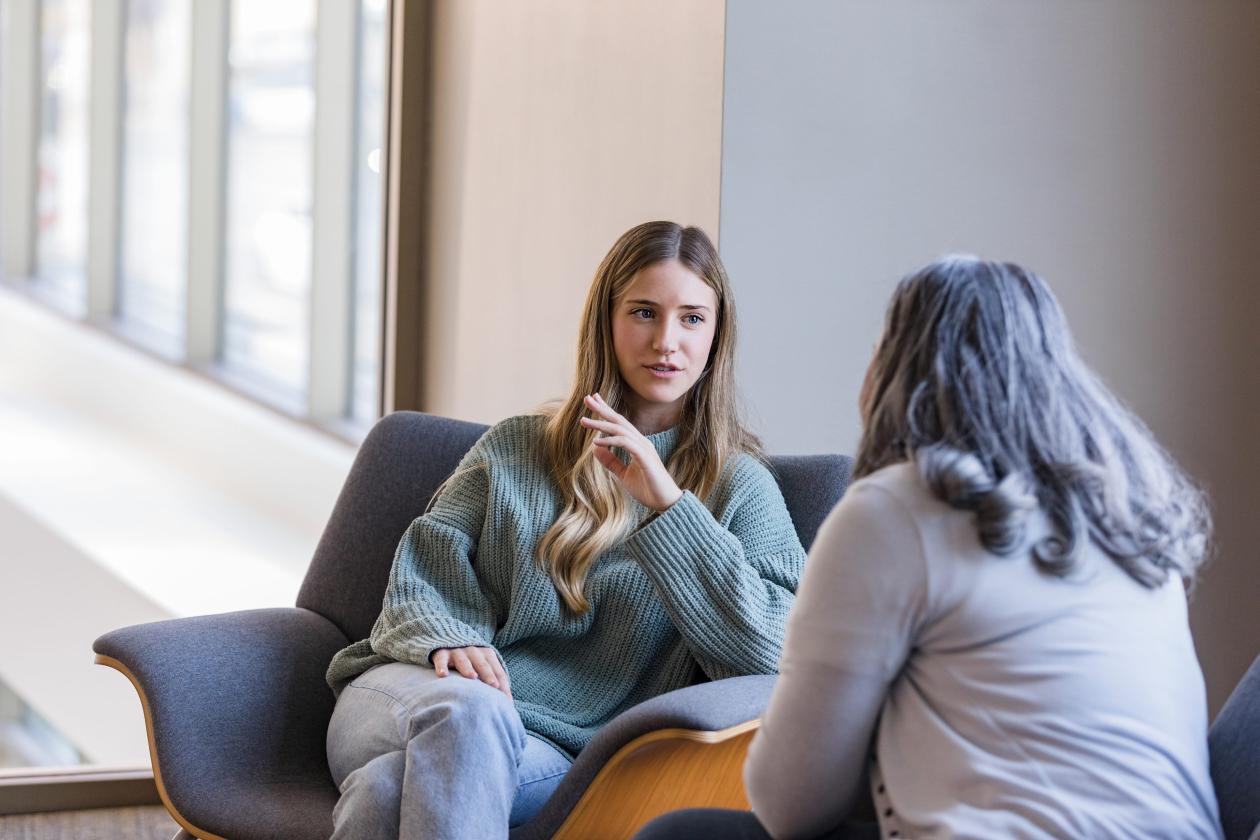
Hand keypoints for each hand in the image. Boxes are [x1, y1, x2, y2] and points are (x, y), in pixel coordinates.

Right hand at [431, 646, 511, 697]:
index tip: (505, 697)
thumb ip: (496, 681)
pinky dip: (442, 667)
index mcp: (487, 655)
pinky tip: (443, 675)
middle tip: (493, 685)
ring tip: (472, 677)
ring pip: (463, 660)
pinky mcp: (442, 654)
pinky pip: (441, 660)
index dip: (502, 683)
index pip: (497, 670)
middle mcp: (474, 651)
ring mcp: (457, 652)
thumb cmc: (472, 661)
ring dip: (468, 668)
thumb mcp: (485, 666)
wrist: (450, 641)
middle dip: (488, 674)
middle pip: (482, 664)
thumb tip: (508, 703)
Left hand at [580, 393, 683, 512]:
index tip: (593, 401)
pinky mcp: (645, 458)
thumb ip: (611, 461)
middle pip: (620, 420)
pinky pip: (626, 443)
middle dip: (603, 409)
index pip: (620, 424)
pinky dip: (610, 440)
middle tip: (587, 397)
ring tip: (584, 421)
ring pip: (620, 429)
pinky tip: (596, 441)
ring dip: (601, 424)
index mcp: (637, 444)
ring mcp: (644, 448)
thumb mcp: (624, 475)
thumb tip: (595, 448)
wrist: (665, 503)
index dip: (607, 411)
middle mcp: (641, 442)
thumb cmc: (648, 489)